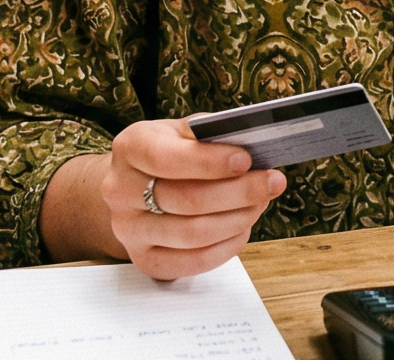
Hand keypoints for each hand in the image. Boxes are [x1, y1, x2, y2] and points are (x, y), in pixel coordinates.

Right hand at [99, 120, 285, 280]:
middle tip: (272, 182)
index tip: (246, 160)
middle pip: (187, 200)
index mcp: (130, 148)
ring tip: (261, 203)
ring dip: (238, 219)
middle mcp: (120, 190)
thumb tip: (254, 147)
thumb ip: (211, 136)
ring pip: (193, 234)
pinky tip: (243, 228)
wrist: (133, 186)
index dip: (210, 162)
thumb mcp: (182, 132)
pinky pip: (193, 262)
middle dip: (239, 192)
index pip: (166, 158)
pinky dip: (226, 247)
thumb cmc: (169, 153)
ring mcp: (129, 230)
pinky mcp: (144, 260)